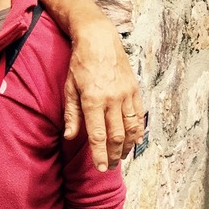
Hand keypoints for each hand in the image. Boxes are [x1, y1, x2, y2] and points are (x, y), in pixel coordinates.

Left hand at [63, 19, 143, 170]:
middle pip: (116, 135)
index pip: (98, 135)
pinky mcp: (135, 90)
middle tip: (109, 166)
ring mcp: (126, 94)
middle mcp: (112, 99)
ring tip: (121, 156)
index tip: (100, 168)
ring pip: (131, 128)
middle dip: (113, 154)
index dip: (100, 154)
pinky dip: (138, 131)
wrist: (99, 40)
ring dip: (127, 146)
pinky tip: (134, 140)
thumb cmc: (80, 63)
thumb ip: (71, 114)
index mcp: (93, 99)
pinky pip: (139, 115)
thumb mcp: (69, 87)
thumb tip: (70, 136)